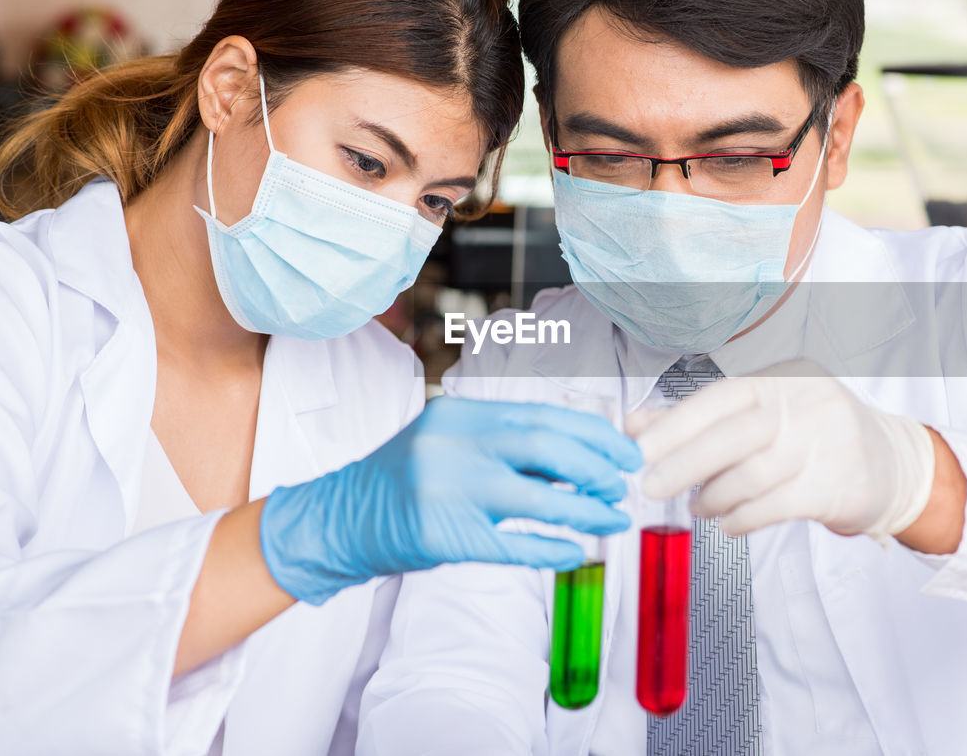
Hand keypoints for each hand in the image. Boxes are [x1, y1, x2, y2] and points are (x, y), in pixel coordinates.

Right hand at [261, 397, 640, 604]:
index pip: (542, 415)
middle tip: (624, 485)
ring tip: (614, 518)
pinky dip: (551, 549)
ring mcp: (447, 490)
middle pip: (545, 446)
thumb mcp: (452, 444)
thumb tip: (583, 457)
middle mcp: (453, 445)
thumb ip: (506, 444)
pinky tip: (575, 553)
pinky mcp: (444, 536)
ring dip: (585, 510)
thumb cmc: (407, 480)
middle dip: (596, 466)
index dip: (593, 433)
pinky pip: (513, 545)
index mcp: (460, 414)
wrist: (341, 519)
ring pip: (537, 498)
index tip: (625, 451)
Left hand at [630, 359, 934, 538]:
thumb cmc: (811, 436)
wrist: (891, 464)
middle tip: (649, 486)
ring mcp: (827, 443)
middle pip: (734, 434)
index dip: (675, 424)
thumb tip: (633, 425)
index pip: (720, 396)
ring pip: (753, 474)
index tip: (637, 448)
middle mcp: (807, 403)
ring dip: (715, 496)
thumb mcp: (762, 414)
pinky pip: (776, 505)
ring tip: (699, 507)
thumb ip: (698, 420)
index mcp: (783, 378)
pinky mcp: (838, 485)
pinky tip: (728, 523)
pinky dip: (742, 518)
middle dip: (683, 463)